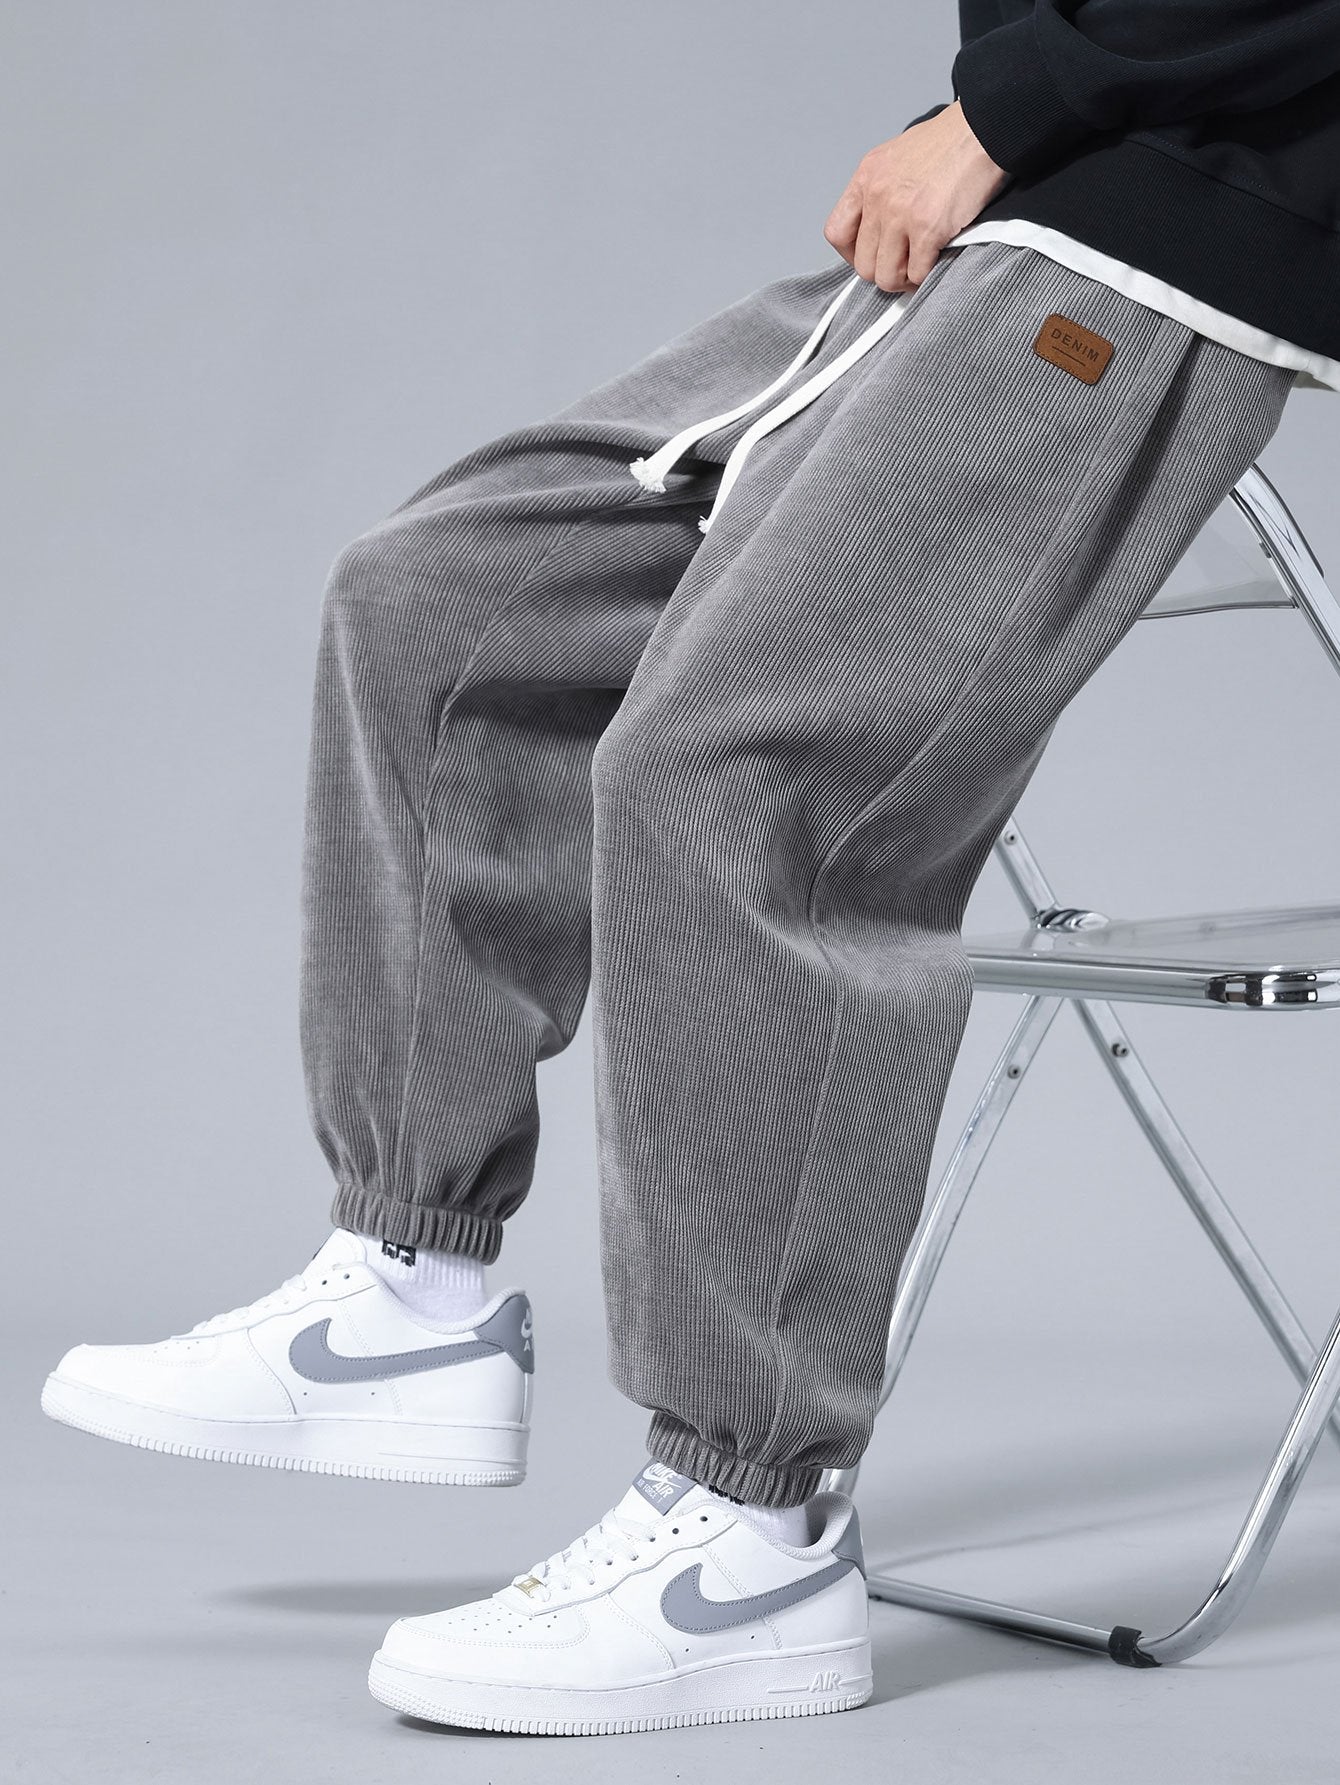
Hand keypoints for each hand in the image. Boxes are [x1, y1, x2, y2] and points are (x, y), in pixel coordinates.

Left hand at [824, 100, 1008, 292]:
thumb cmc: (951, 141)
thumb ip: (884, 189)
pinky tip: (936, 261)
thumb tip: (881, 227)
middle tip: (904, 265)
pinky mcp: (927, 227)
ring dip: (904, 279)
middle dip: (884, 271)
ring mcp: (900, 214)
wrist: (986, 127)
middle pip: (862, 264)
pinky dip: (926, 276)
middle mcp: (877, 196)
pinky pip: (916, 273)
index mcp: (867, 177)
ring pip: (885, 276)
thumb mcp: (899, 156)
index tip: (872, 255)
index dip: (852, 254)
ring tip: (920, 267)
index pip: (836, 233)